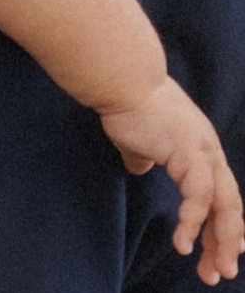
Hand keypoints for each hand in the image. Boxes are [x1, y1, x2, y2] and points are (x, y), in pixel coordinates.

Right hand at [99, 76, 243, 285]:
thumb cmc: (125, 102)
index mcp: (200, 145)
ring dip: (218, 241)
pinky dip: (192, 222)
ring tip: (209, 269)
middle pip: (230, 204)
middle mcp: (209, 149)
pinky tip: (181, 242)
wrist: (121, 77)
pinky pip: (199, 197)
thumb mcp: (140, 137)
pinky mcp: (189, 152)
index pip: (222, 191)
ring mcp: (202, 150)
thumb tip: (139, 168)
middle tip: (220, 272)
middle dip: (227, 241)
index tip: (226, 250)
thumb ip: (144, 155)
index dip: (225, 222)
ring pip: (223, 206)